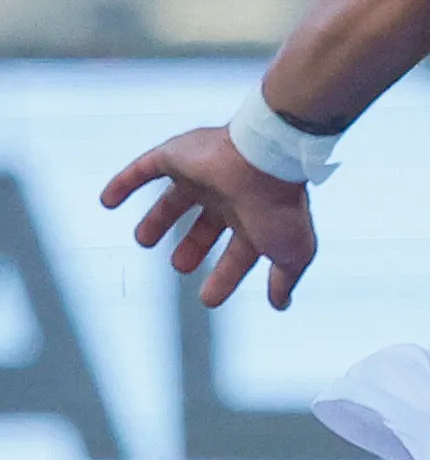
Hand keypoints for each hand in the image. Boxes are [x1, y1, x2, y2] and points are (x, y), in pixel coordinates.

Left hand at [100, 127, 318, 308]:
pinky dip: (123, 184)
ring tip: (143, 240)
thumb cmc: (279, 207)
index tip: (209, 297)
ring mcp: (201, 176)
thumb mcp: (291, 254)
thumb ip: (284, 278)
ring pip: (174, 201)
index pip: (237, 252)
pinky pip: (143, 170)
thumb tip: (281, 302)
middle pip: (205, 225)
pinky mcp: (175, 157)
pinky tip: (108, 201)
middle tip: (179, 265)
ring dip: (158, 221)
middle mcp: (229, 196)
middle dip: (192, 247)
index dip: (224, 276)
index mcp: (256, 217)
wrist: (265, 159)